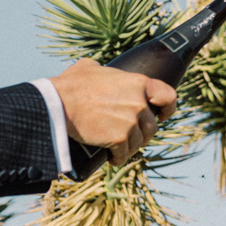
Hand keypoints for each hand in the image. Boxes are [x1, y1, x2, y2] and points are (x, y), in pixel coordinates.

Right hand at [50, 59, 177, 165]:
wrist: (58, 105)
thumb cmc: (70, 85)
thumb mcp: (89, 67)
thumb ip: (102, 69)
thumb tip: (99, 70)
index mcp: (138, 83)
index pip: (168, 96)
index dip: (168, 108)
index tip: (161, 116)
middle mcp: (139, 103)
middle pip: (151, 126)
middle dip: (141, 133)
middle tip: (127, 136)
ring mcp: (130, 122)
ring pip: (138, 142)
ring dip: (129, 147)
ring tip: (117, 149)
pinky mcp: (119, 139)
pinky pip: (124, 154)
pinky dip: (118, 158)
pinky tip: (112, 158)